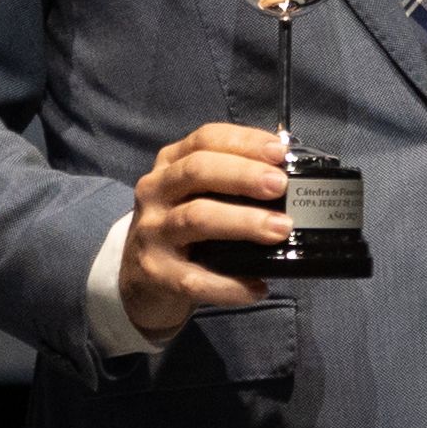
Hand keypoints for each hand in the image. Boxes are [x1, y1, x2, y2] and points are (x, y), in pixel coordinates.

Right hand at [119, 123, 289, 339]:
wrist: (137, 279)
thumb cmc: (181, 226)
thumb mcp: (195, 193)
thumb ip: (231, 180)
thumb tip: (289, 174)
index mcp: (171, 164)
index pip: (205, 140)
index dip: (243, 141)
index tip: (279, 152)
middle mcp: (156, 191)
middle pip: (197, 171)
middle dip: (243, 175)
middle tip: (280, 185)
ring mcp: (152, 232)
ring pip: (196, 218)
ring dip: (242, 222)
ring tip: (279, 230)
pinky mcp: (155, 273)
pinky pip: (194, 278)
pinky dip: (228, 285)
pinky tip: (257, 288)